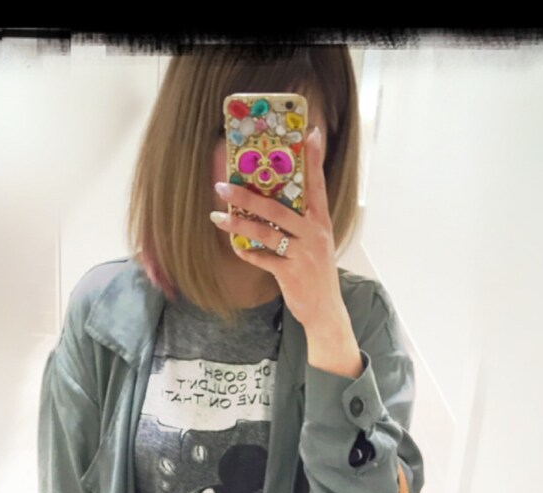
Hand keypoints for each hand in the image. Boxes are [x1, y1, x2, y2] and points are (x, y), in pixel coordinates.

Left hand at [210, 126, 361, 376]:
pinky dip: (246, 251)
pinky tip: (233, 244)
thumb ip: (301, 221)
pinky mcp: (290, 274)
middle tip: (224, 186)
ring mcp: (302, 254)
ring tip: (217, 216)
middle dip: (248, 196)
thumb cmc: (316, 272)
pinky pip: (262, 259)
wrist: (326, 310)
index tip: (310, 134)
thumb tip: (272, 201)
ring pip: (266, 232)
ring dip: (238, 223)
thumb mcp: (316, 242)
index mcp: (321, 222)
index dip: (314, 159)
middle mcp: (314, 234)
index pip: (318, 184)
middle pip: (278, 208)